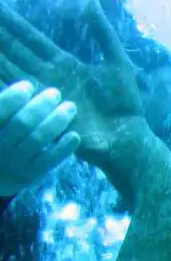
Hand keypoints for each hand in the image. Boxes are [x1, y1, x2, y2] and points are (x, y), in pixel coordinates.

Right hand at [0, 0, 142, 183]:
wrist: (127, 136)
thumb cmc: (125, 102)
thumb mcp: (116, 61)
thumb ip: (103, 33)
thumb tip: (91, 1)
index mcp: (64, 63)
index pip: (31, 38)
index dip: (12, 23)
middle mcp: (48, 76)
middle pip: (15, 49)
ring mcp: (44, 93)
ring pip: (10, 67)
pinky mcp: (43, 111)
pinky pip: (18, 93)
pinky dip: (4, 80)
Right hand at [0, 80, 79, 195]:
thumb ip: (6, 108)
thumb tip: (28, 88)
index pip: (0, 110)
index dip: (14, 96)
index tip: (29, 86)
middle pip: (23, 123)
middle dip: (42, 105)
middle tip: (55, 93)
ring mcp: (15, 162)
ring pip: (38, 139)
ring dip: (57, 120)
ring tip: (70, 107)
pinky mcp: (31, 174)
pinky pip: (49, 160)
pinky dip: (64, 147)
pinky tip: (74, 135)